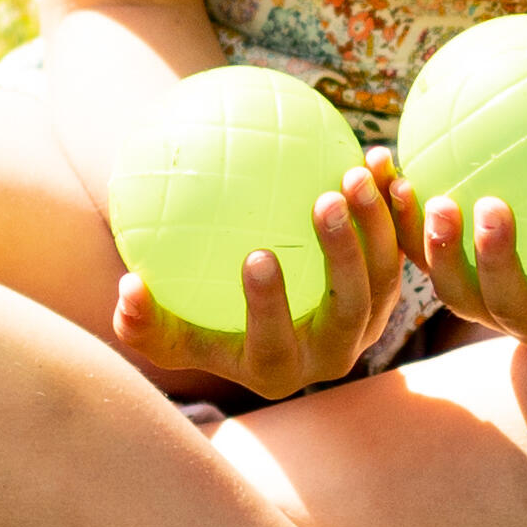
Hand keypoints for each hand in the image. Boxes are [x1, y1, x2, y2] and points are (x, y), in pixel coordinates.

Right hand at [103, 157, 419, 398]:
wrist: (249, 317)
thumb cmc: (194, 320)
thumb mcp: (163, 330)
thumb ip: (141, 320)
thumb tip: (129, 289)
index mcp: (275, 369)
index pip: (275, 343)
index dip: (270, 306)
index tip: (256, 254)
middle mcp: (329, 355)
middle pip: (350, 310)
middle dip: (345, 257)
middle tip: (325, 199)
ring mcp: (365, 324)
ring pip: (384, 276)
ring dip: (378, 224)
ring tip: (356, 170)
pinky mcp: (385, 291)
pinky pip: (398, 246)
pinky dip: (394, 206)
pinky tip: (378, 157)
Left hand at [414, 165, 526, 348]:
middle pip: (507, 304)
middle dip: (496, 261)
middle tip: (491, 205)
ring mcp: (490, 308)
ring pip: (456, 292)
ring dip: (440, 251)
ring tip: (436, 200)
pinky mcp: (456, 285)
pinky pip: (423, 258)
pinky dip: (405, 225)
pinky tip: (395, 175)